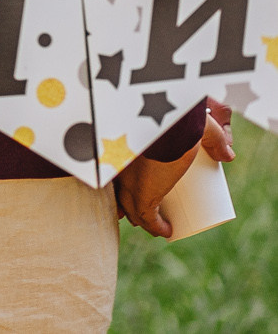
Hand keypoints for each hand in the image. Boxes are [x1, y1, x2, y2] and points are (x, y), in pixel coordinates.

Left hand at [117, 102, 233, 236]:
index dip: (126, 181)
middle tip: (148, 208)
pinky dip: (158, 228)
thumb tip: (228, 156)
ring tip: (159, 223)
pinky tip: (168, 232)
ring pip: (132, 207)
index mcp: (123, 146)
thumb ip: (213, 135)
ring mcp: (130, 181)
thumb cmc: (176, 114)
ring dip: (144, 219)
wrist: (171, 120)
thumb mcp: (194, 122)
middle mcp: (119, 165)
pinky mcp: (143, 194)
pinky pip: (147, 219)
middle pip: (121, 190)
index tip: (140, 188)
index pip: (116, 169)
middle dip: (131, 202)